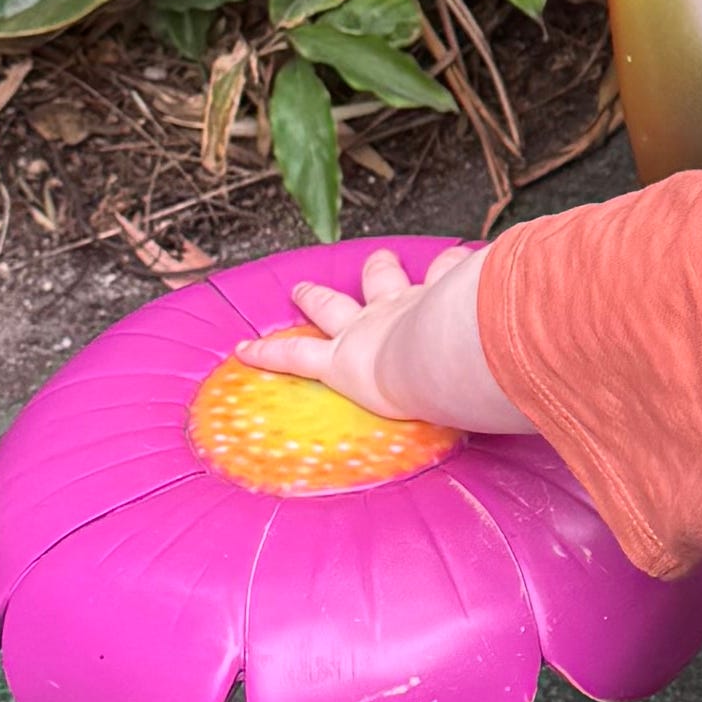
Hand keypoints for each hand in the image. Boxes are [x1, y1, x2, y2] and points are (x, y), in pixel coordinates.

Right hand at [233, 241, 463, 417]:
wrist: (438, 362)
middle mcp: (365, 326)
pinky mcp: (432, 288)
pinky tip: (456, 256)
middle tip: (300, 290)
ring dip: (377, 268)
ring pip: (378, 277)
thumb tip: (375, 445)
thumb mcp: (381, 412)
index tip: (246, 349)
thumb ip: (376, 410)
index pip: (298, 358)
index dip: (270, 354)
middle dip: (313, 298)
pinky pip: (442, 268)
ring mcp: (397, 303)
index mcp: (345, 362)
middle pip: (329, 306)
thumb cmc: (411, 395)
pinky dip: (450, 262)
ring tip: (378, 260)